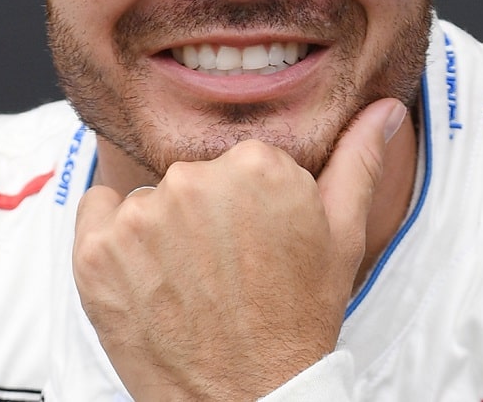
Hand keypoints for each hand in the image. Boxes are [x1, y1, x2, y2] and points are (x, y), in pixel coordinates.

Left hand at [72, 98, 406, 401]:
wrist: (248, 399)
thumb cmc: (297, 319)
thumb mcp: (341, 238)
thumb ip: (358, 160)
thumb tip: (387, 109)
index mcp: (255, 164)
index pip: (236, 160)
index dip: (246, 202)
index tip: (254, 242)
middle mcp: (192, 180)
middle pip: (190, 176)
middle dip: (203, 214)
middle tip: (223, 270)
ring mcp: (139, 217)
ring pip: (146, 198)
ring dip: (158, 231)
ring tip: (188, 283)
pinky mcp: (95, 253)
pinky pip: (96, 211)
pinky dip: (112, 241)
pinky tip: (146, 279)